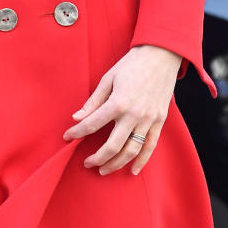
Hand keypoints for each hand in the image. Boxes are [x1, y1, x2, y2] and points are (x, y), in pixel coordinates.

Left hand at [63, 45, 183, 176]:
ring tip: (104, 170)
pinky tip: (132, 170)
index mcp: (118, 102)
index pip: (92, 125)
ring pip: (131, 151)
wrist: (161, 56)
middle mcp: (134, 115)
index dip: (76, 133)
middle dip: (97, 158)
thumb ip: (93, 101)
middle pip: (112, 146)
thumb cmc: (132, 64)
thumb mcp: (108, 78)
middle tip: (87, 163)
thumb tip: (77, 118)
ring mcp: (149, 120)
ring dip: (116, 164)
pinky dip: (141, 160)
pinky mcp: (159, 121)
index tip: (67, 138)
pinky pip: (150, 146)